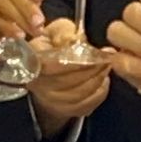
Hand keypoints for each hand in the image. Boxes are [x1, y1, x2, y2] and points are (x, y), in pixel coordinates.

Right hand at [27, 19, 111, 136]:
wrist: (47, 71)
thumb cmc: (53, 46)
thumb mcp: (56, 31)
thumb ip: (65, 31)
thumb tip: (78, 39)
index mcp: (33, 61)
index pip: (53, 65)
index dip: (76, 61)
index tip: (94, 53)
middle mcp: (38, 84)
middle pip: (68, 82)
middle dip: (92, 70)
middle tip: (107, 59)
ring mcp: (50, 100)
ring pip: (79, 95)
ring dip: (97, 80)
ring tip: (106, 67)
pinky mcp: (63, 110)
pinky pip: (86, 105)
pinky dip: (99, 93)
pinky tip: (104, 81)